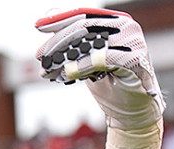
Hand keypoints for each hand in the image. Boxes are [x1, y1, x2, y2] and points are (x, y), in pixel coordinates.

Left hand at [35, 8, 163, 130]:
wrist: (131, 108)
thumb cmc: (109, 82)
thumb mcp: (86, 58)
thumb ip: (72, 39)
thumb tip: (46, 17)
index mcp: (116, 21)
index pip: (84, 15)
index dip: (60, 20)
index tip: (38, 26)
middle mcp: (126, 27)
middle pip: (85, 28)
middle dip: (58, 43)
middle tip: (39, 56)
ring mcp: (133, 41)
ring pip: (90, 44)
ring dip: (64, 59)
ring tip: (48, 70)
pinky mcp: (135, 58)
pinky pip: (102, 59)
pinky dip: (81, 67)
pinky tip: (66, 74)